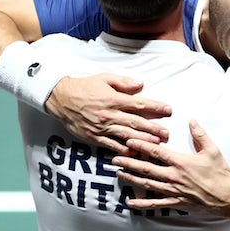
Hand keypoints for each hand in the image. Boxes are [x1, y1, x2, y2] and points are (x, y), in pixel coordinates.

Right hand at [45, 73, 171, 152]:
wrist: (61, 98)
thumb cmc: (84, 87)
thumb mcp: (104, 78)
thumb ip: (123, 82)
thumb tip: (141, 84)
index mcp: (114, 99)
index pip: (140, 104)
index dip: (156, 107)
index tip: (169, 110)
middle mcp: (110, 114)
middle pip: (136, 122)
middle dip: (153, 128)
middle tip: (167, 133)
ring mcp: (102, 127)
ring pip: (126, 135)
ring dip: (143, 140)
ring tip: (156, 144)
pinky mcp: (95, 136)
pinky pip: (111, 145)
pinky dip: (123, 149)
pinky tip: (134, 152)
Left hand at [112, 120, 229, 212]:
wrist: (226, 197)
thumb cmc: (220, 173)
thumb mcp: (212, 150)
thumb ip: (200, 134)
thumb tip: (192, 120)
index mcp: (180, 162)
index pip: (156, 152)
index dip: (141, 146)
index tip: (128, 141)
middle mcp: (173, 176)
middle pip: (146, 168)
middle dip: (129, 163)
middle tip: (114, 159)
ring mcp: (173, 191)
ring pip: (147, 184)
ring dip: (131, 179)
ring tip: (118, 174)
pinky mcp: (175, 202)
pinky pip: (155, 203)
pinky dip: (141, 203)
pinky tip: (130, 202)